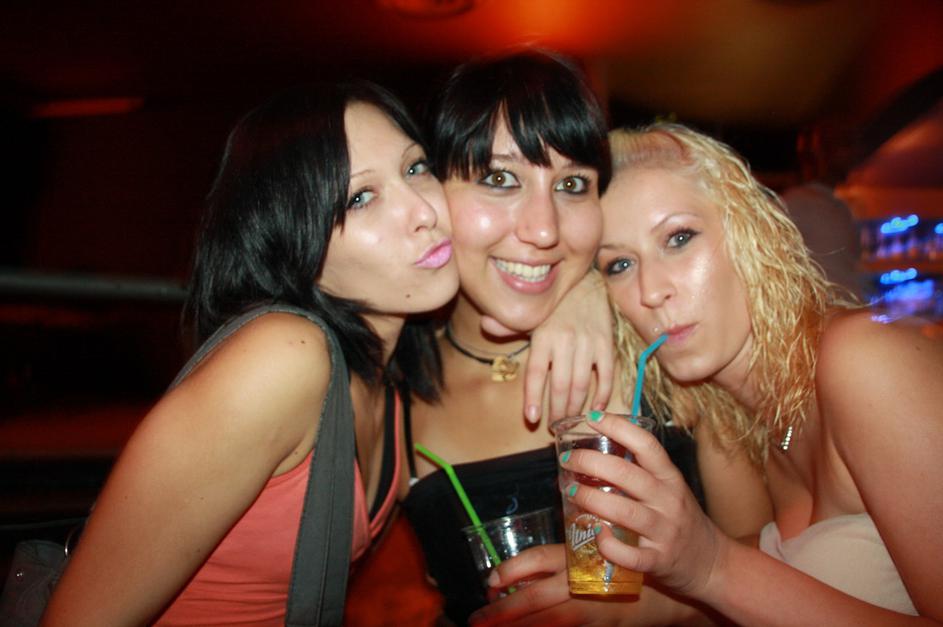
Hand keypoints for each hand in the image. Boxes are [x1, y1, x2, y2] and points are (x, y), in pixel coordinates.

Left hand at [469, 544, 621, 626]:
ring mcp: (591, 611)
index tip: (490, 584)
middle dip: (501, 612)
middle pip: (534, 598)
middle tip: (476, 621)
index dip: (508, 571)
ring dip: (517, 626)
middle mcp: (582, 583)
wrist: (663, 593)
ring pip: (546, 622)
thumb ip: (547, 562)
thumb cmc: (617, 567)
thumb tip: (501, 578)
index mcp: (577, 556)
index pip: (536, 559)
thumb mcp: (584, 553)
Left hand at [520, 269, 614, 424]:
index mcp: (543, 336)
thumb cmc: (554, 306)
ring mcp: (588, 343)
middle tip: (554, 427)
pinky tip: (595, 408)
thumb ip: (508, 326)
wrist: (587, 284)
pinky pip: (606, 374)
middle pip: (560, 385)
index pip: (536, 373)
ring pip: (581, 383)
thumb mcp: (530, 315)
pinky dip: (602, 394)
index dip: (533, 398)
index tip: (532, 419)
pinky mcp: (606, 344)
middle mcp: (565, 341)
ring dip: (575, 407)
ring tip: (569, 421)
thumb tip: (486, 325)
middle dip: (556, 411)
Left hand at [561, 414, 727, 598]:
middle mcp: (668, 501)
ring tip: (571, 490)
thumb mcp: (668, 488)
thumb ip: (640, 471)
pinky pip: (631, 555)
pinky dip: (609, 545)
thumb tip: (593, 451)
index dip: (618, 427)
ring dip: (592, 499)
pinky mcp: (658, 561)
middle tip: (567, 459)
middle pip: (627, 474)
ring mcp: (664, 532)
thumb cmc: (681, 519)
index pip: (646, 444)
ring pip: (625, 512)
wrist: (711, 562)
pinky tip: (595, 534)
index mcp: (670, 478)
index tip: (592, 418)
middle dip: (591, 462)